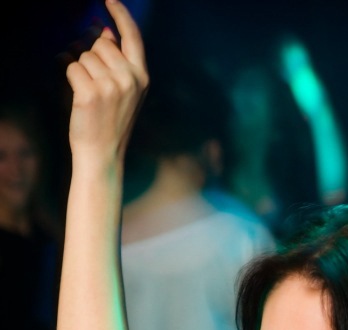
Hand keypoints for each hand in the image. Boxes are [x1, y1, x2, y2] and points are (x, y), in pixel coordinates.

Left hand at [65, 0, 148, 163]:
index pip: (132, 36)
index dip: (120, 14)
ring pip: (83, 53)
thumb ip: (116, 61)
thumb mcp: (123, 92)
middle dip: (89, 52)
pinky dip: (66, 72)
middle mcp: (129, 78)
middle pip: (100, 43)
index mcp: (141, 77)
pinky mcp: (90, 93)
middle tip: (89, 78)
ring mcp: (111, 86)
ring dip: (77, 65)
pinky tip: (71, 87)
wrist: (102, 156)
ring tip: (83, 89)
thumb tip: (103, 31)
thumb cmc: (109, 123)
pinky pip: (70, 65)